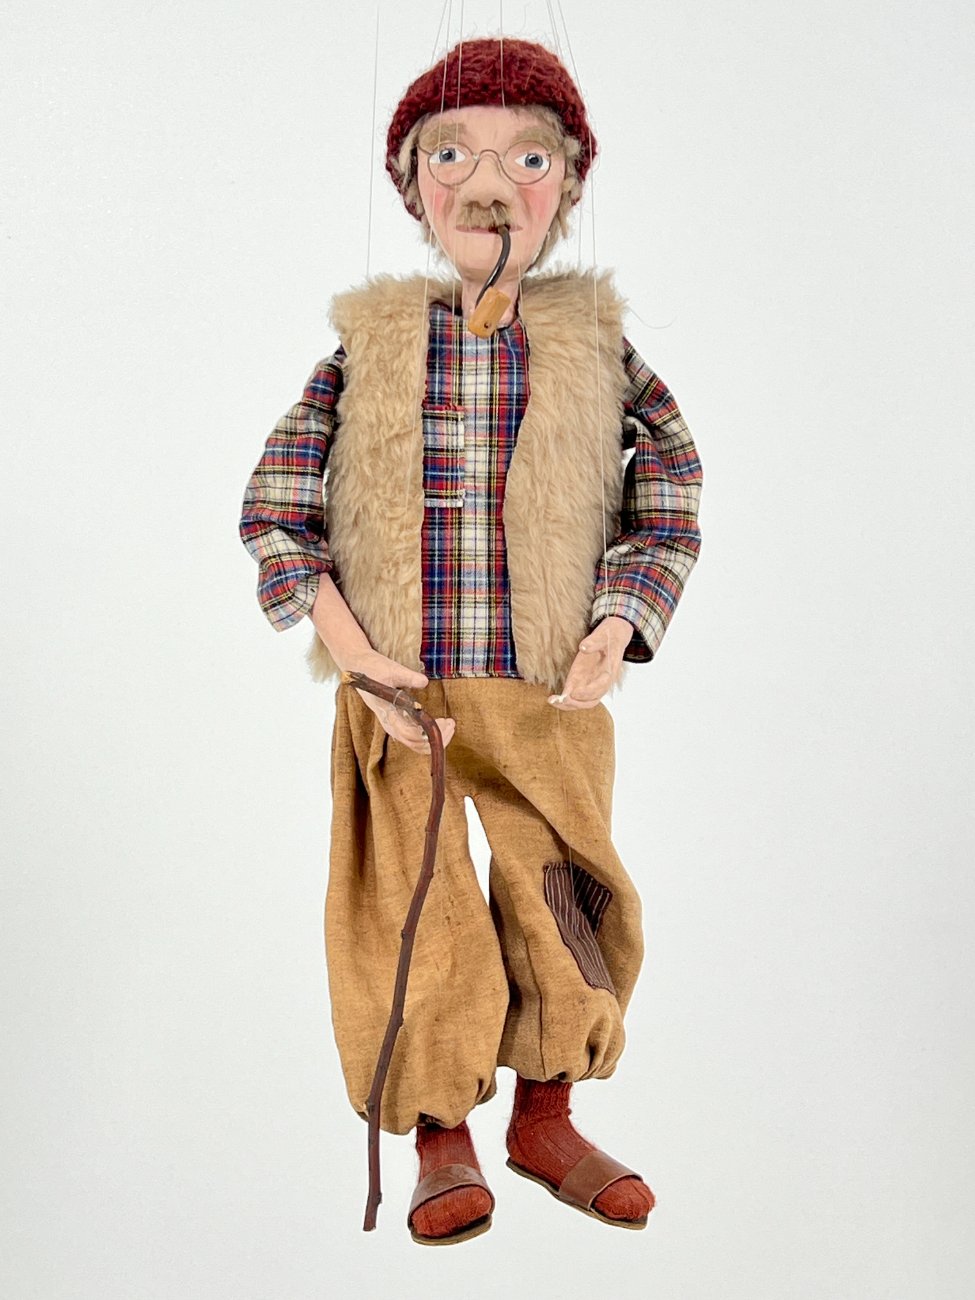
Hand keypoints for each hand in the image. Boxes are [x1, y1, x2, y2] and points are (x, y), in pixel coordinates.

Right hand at [338, 647, 455, 753]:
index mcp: (388, 716)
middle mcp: (391, 725)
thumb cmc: (373, 669)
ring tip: (450, 724)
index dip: (431, 733)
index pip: (412, 735)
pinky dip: (429, 735)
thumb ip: (408, 677)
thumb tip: (424, 681)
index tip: (446, 721)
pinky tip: (440, 724)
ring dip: (435, 738)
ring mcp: (394, 725)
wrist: (359, 667)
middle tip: (452, 723)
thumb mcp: (391, 670)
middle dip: (438, 738)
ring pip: (417, 744)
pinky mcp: (398, 722)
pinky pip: (415, 737)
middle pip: (417, 744)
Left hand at [548, 616, 631, 710]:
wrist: (611, 637)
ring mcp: (590, 683)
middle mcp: (600, 682)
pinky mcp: (580, 681)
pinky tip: (552, 699)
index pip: (601, 687)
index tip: (574, 693)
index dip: (588, 692)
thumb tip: (584, 647)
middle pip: (591, 700)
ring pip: (581, 701)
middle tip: (563, 700)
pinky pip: (573, 695)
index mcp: (609, 672)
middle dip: (577, 703)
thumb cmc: (609, 637)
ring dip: (568, 704)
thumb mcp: (603, 635)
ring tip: (553, 701)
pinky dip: (564, 699)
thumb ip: (594, 642)